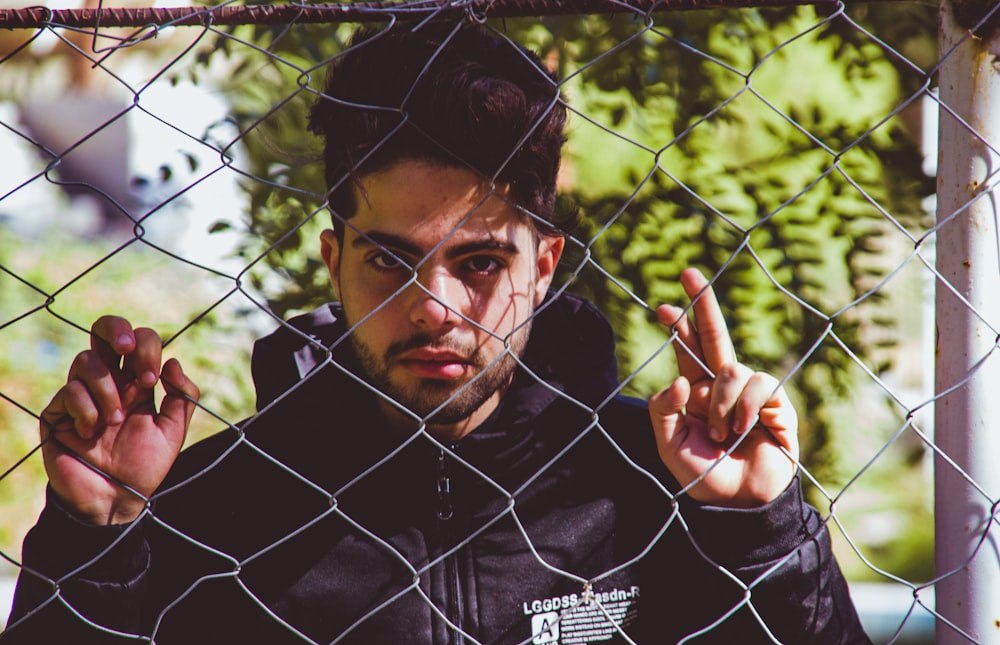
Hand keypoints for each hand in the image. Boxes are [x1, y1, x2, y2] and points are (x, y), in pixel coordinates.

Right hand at [39, 316, 198, 524]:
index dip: (146, 347)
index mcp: (136, 382)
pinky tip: (91, 432)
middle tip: (127, 349)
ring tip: (114, 421)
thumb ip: (182, 396)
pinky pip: (69, 391)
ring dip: (107, 390)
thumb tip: (174, 361)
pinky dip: (87, 410)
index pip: (138, 341)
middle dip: (116, 330)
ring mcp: (81, 395)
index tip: (152, 380)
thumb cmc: (144, 467)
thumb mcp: (173, 431)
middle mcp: (108, 382)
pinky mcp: (58, 413)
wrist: (113, 500)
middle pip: (103, 330)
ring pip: (86, 360)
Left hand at [648, 268, 797, 507]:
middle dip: (702, 304)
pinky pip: (758, 383)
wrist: (738, 502)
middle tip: (690, 274)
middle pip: (714, 335)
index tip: (663, 307)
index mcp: (696, 391)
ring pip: (732, 368)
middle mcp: (722, 386)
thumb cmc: (702, 475)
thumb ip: (663, 411)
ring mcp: (750, 392)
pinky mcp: (775, 403)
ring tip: (718, 433)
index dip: (678, 326)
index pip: (686, 349)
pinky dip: (743, 406)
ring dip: (720, 402)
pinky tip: (740, 428)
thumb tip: (680, 379)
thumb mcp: (668, 445)